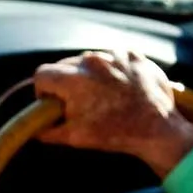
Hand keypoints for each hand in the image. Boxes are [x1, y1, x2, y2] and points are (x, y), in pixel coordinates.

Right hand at [33, 50, 192, 177]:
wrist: (156, 128)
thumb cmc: (114, 133)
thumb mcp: (75, 137)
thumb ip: (48, 131)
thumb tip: (36, 129)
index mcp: (74, 80)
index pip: (42, 74)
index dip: (43, 90)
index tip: (53, 101)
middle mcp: (92, 61)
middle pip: (64, 65)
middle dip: (66, 82)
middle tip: (78, 101)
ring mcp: (114, 55)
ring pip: (89, 60)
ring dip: (89, 74)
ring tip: (103, 94)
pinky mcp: (132, 54)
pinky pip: (113, 57)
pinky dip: (112, 69)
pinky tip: (120, 87)